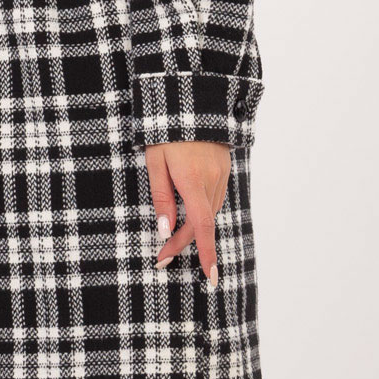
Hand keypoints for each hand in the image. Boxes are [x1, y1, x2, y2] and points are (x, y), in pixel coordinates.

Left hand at [147, 139, 229, 282]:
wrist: (192, 101)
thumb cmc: (166, 131)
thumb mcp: (155, 162)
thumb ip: (161, 197)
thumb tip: (166, 229)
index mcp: (193, 180)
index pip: (202, 226)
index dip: (207, 253)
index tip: (211, 277)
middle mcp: (212, 180)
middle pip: (202, 224)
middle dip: (184, 243)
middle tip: (163, 257)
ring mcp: (221, 175)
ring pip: (208, 213)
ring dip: (192, 229)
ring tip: (171, 240)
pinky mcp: (223, 170)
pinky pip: (213, 200)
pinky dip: (201, 213)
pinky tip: (188, 216)